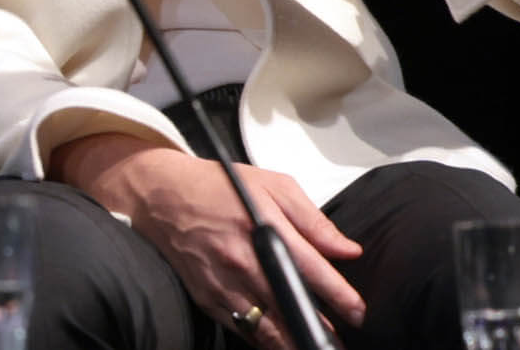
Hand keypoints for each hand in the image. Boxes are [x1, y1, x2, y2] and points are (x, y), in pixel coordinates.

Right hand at [52, 135, 364, 347]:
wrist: (161, 194)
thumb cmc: (217, 186)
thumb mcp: (272, 186)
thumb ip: (313, 219)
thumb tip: (346, 249)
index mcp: (264, 227)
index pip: (313, 270)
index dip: (341, 296)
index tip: (358, 311)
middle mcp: (244, 259)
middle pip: (292, 307)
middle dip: (321, 328)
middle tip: (339, 340)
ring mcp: (224, 282)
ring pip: (268, 328)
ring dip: (293, 340)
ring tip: (312, 343)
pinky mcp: (207, 297)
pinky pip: (242, 328)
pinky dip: (263, 338)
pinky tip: (278, 339)